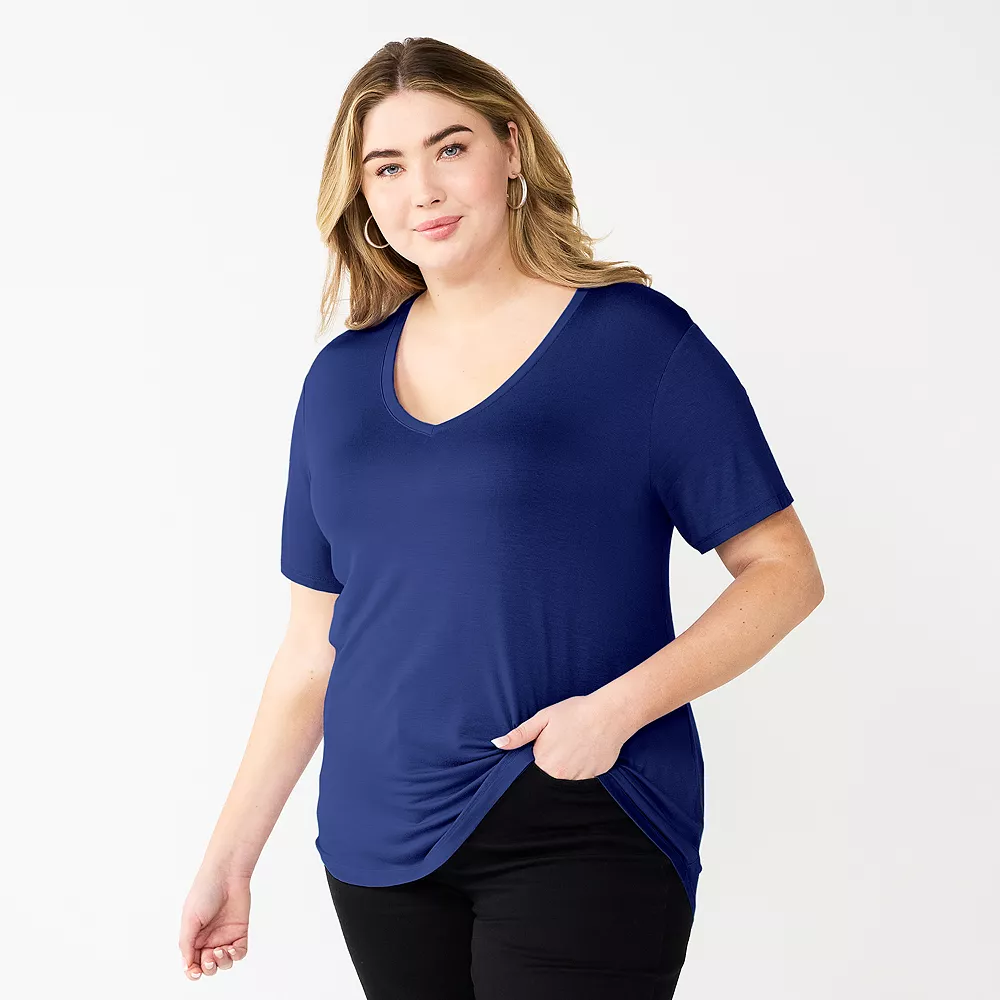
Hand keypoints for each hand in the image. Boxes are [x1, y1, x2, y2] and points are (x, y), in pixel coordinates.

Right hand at [178, 868, 250, 979]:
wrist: (227, 875)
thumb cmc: (204, 892)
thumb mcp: (190, 919)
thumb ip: (187, 944)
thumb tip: (186, 966)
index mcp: (194, 938)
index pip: (192, 963)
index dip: (193, 972)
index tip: (195, 971)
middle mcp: (209, 939)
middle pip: (208, 967)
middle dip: (208, 968)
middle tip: (209, 956)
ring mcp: (225, 936)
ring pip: (224, 962)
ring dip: (222, 962)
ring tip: (220, 950)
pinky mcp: (240, 931)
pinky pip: (239, 952)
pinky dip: (236, 955)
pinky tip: (231, 948)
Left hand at [491, 693, 631, 779]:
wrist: (609, 713)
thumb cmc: (575, 712)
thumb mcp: (543, 718)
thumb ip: (520, 734)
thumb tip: (497, 744)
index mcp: (544, 761)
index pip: (536, 764)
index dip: (542, 750)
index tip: (552, 740)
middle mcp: (560, 775)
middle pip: (551, 772)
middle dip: (555, 757)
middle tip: (566, 738)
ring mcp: (580, 778)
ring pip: (568, 775)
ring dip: (570, 763)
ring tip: (578, 742)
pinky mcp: (596, 776)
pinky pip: (585, 775)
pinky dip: (585, 764)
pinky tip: (589, 748)